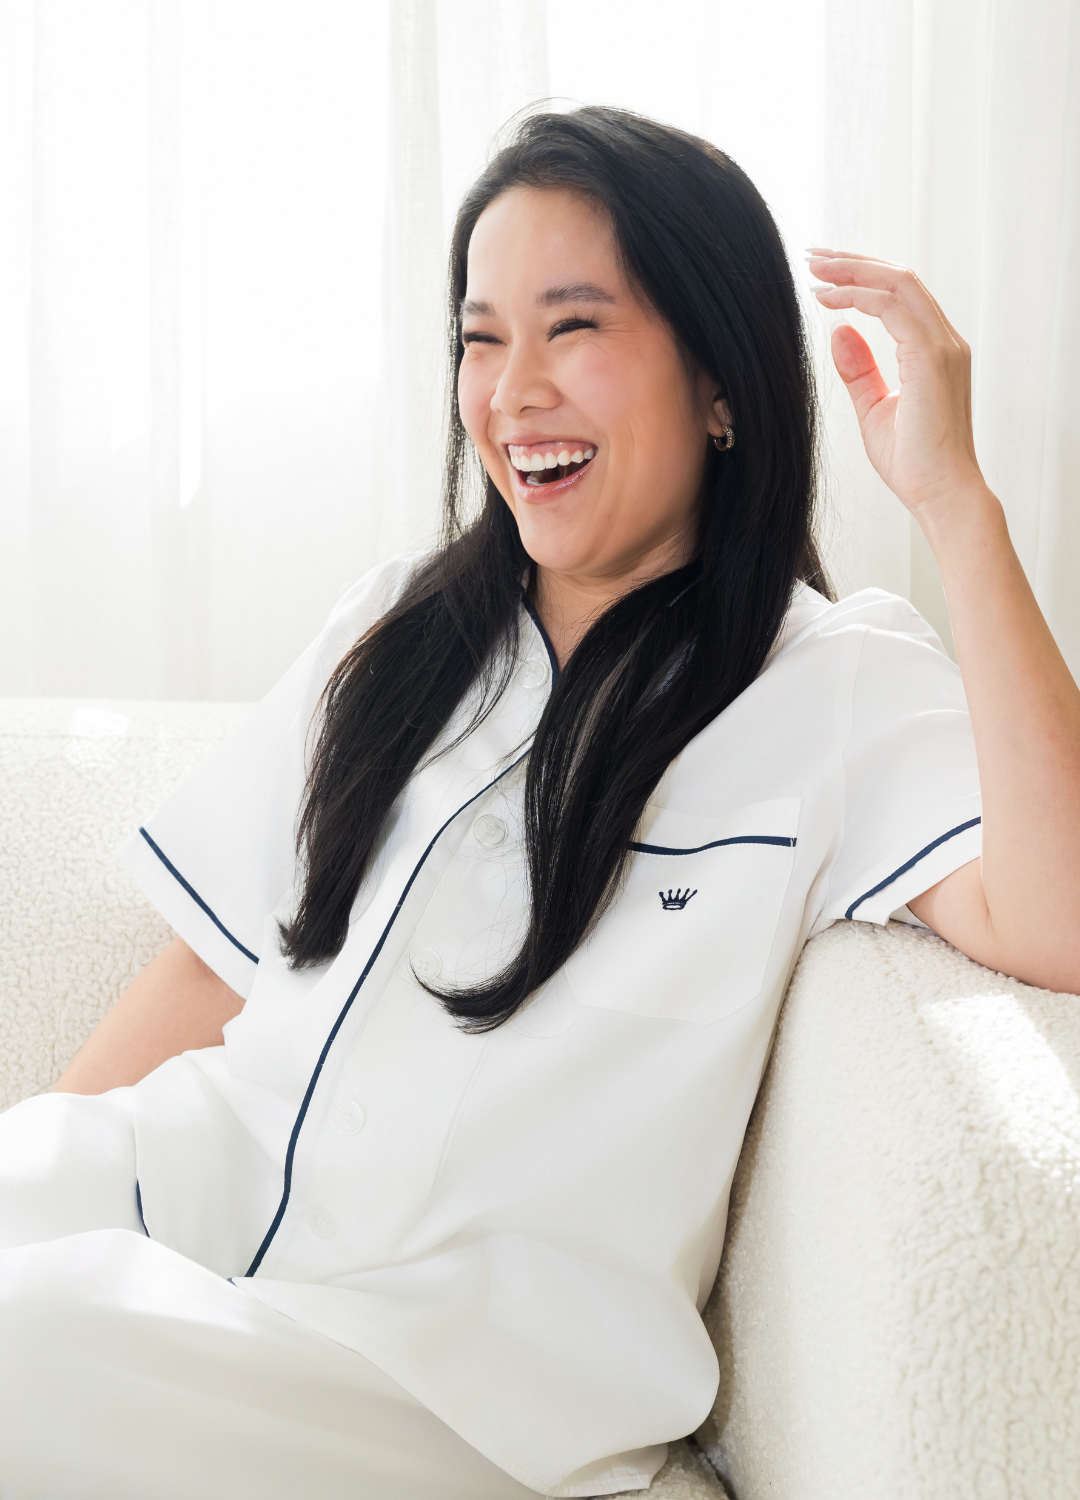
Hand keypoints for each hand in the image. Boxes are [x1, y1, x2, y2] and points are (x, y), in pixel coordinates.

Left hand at [808, 250, 987, 520]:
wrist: (940, 495)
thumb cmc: (913, 463)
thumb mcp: (874, 410)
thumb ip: (859, 370)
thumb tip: (838, 331)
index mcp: (933, 351)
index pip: (899, 295)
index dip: (861, 277)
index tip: (822, 276)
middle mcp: (944, 341)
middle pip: (899, 279)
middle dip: (854, 262)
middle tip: (813, 256)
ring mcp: (943, 347)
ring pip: (899, 284)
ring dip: (854, 270)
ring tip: (815, 269)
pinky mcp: (932, 358)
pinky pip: (894, 308)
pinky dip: (859, 296)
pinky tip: (830, 299)